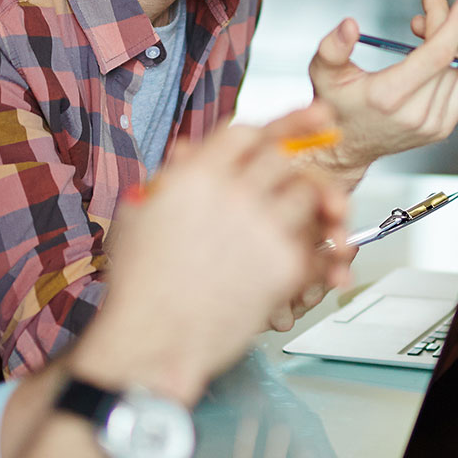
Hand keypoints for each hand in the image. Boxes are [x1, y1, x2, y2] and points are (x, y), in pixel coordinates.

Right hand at [81, 105, 351, 400]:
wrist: (152, 340)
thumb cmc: (138, 287)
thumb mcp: (138, 215)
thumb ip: (169, 180)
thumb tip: (186, 156)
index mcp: (196, 176)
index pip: (248, 132)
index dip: (286, 122)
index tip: (316, 116)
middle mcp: (233, 194)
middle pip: (283, 158)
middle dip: (300, 163)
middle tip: (312, 169)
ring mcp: (263, 228)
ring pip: (307, 194)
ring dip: (309, 204)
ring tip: (306, 220)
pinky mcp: (285, 266)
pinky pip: (317, 242)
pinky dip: (319, 249)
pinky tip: (316, 258)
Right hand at [221, 364, 351, 457]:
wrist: (247, 364)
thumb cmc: (270, 408)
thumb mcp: (288, 432)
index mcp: (312, 429)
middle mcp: (299, 417)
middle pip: (309, 453)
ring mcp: (276, 405)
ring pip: (281, 437)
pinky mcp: (252, 397)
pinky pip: (249, 425)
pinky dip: (245, 449)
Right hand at [306, 0, 457, 182]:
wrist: (345, 146)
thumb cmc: (335, 104)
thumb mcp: (323, 72)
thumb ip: (333, 46)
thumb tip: (350, 25)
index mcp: (388, 97)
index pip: (437, 55)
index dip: (454, 23)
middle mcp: (415, 115)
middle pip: (449, 56)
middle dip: (441, 23)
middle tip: (426, 4)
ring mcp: (431, 125)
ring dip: (445, 43)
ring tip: (419, 34)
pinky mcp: (441, 130)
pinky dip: (452, 64)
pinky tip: (430, 59)